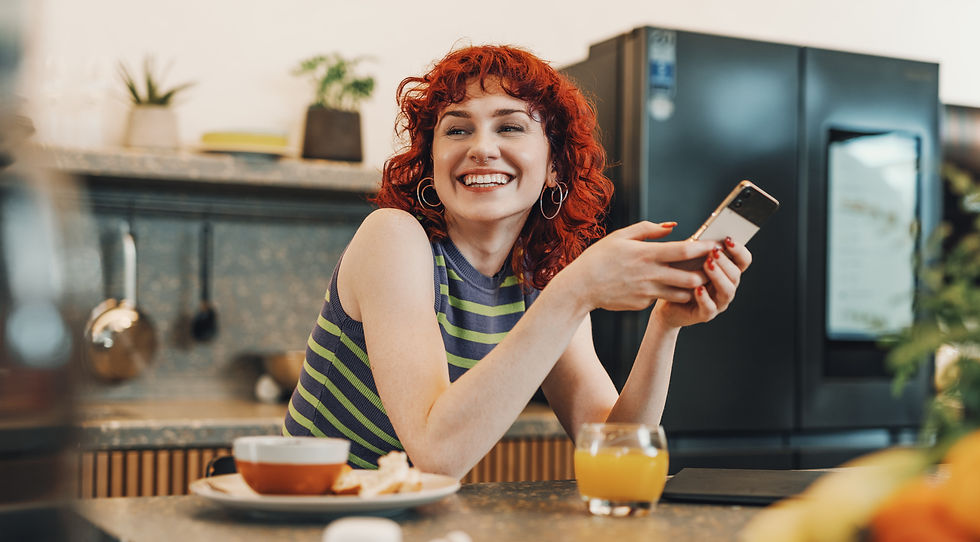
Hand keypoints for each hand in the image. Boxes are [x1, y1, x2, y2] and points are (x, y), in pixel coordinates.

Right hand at [559, 221, 715, 311]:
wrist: (580, 288)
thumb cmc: (599, 258)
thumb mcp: (620, 236)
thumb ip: (648, 229)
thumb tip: (672, 226)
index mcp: (645, 254)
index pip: (683, 251)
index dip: (703, 248)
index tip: (716, 244)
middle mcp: (649, 275)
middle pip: (690, 277)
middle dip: (706, 273)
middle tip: (713, 266)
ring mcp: (647, 292)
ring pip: (682, 293)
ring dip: (692, 287)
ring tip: (698, 278)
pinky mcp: (642, 304)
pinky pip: (661, 298)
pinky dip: (669, 292)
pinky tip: (667, 286)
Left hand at [652, 237, 752, 327]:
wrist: (665, 302)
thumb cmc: (679, 277)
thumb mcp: (689, 259)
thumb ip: (699, 249)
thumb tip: (704, 236)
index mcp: (726, 272)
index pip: (743, 260)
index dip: (740, 250)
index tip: (729, 240)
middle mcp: (726, 287)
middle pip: (736, 275)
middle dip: (725, 262)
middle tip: (714, 252)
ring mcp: (718, 302)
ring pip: (727, 291)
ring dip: (718, 276)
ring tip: (708, 265)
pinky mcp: (705, 315)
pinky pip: (709, 308)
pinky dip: (705, 298)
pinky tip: (698, 288)